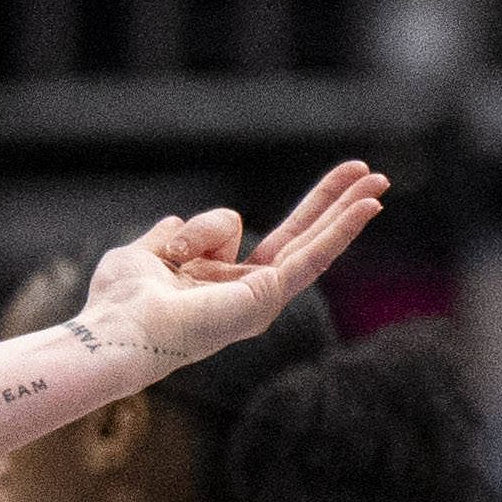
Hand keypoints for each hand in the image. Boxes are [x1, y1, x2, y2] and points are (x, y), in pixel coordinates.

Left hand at [78, 163, 389, 375]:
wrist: (119, 328)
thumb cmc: (121, 303)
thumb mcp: (146, 254)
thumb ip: (170, 239)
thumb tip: (176, 226)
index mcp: (227, 284)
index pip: (278, 239)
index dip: (304, 209)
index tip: (327, 184)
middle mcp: (251, 295)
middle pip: (305, 238)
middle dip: (337, 204)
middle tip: (375, 173)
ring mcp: (263, 300)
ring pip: (316, 244)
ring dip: (347, 208)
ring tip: (382, 178)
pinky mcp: (268, 298)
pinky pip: (312, 256)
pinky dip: (343, 228)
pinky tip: (371, 206)